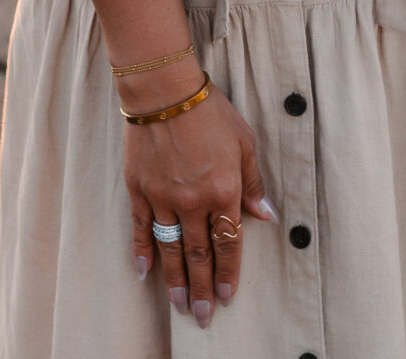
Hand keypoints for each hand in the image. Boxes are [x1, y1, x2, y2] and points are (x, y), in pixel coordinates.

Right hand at [121, 75, 275, 327]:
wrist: (165, 90)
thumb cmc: (210, 112)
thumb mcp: (244, 143)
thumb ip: (254, 184)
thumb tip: (267, 217)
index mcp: (224, 191)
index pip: (228, 244)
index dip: (229, 273)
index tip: (228, 296)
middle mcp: (193, 202)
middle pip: (199, 254)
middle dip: (203, 288)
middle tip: (203, 315)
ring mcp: (163, 198)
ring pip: (171, 249)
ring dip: (176, 280)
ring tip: (180, 304)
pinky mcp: (139, 190)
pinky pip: (141, 228)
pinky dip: (142, 251)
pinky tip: (145, 272)